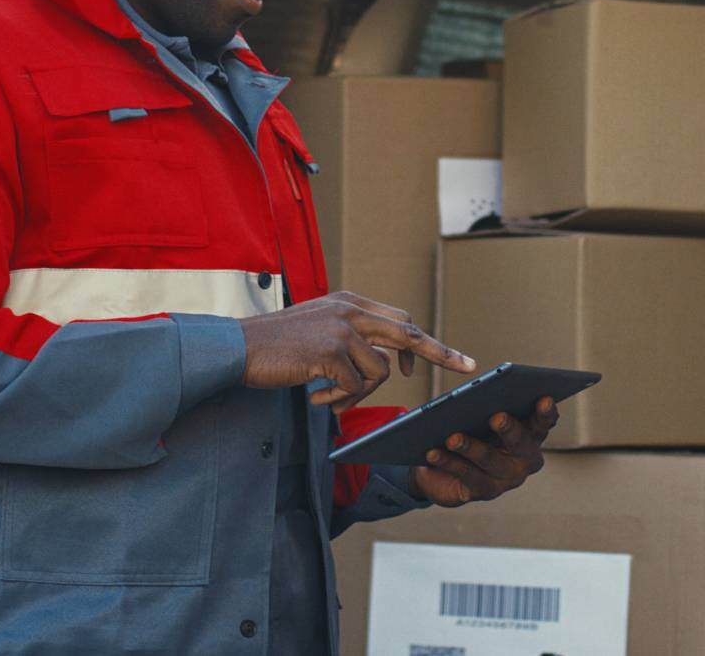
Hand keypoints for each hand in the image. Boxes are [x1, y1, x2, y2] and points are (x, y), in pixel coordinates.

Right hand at [239, 291, 474, 412]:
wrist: (238, 347)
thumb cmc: (276, 345)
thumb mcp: (319, 327)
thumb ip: (350, 334)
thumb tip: (384, 361)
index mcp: (350, 303)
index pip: (400, 319)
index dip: (423, 341)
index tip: (451, 355)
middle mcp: (350, 311)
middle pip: (408, 333)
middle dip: (440, 351)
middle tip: (466, 365)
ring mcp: (341, 329)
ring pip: (378, 372)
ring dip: (357, 395)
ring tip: (327, 398)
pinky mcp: (330, 352)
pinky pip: (353, 387)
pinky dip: (336, 401)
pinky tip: (314, 399)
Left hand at [409, 397, 558, 506]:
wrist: (444, 467)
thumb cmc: (470, 429)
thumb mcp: (480, 416)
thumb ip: (486, 405)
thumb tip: (479, 393)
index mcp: (530, 434)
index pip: (543, 422)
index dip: (546, 412)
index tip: (544, 398)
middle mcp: (525, 459)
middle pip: (521, 443)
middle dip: (509, 429)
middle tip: (496, 417)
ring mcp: (506, 479)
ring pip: (490, 461)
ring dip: (470, 447)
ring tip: (452, 438)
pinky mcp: (484, 492)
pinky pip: (466, 476)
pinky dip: (449, 462)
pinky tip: (433, 453)